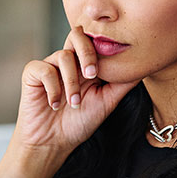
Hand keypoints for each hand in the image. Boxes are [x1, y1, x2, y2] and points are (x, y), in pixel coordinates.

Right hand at [10, 25, 138, 156]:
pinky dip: (53, 88)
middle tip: (92, 75)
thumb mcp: (108, 102)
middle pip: (77, 35)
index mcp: (86, 64)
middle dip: (87, 52)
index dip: (104, 48)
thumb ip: (123, 83)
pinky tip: (54, 104)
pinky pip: (44, 69)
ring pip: (63, 55)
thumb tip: (143, 67)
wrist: (53, 142)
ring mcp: (51, 66)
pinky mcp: (33, 73)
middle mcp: (69, 61)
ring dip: (71, 82)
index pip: (96, 41)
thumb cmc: (79, 122)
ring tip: (74, 103)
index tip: (111, 67)